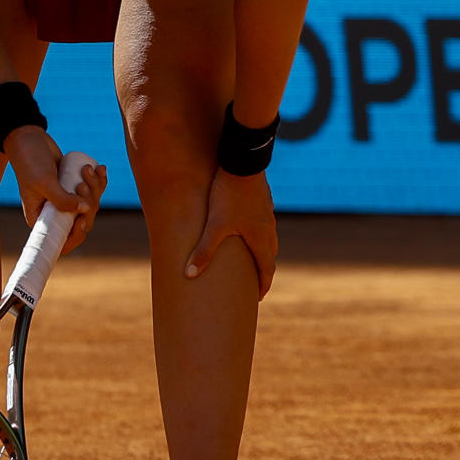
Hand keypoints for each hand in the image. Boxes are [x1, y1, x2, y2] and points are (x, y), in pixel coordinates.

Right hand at [3, 126, 107, 254]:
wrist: (29, 139)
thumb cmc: (30, 162)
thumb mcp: (44, 182)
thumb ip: (62, 199)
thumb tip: (85, 211)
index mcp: (42, 219)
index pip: (62, 241)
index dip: (75, 236)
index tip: (81, 221)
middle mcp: (55, 213)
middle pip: (82, 221)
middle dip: (89, 203)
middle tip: (82, 184)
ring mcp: (66, 200)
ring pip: (90, 204)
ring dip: (95, 188)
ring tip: (86, 169)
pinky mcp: (74, 186)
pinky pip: (93, 190)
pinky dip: (99, 180)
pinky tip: (100, 168)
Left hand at [184, 167, 278, 297]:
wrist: (243, 160)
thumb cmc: (229, 194)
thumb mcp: (215, 225)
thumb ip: (203, 251)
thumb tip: (189, 275)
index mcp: (260, 238)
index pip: (266, 269)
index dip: (262, 286)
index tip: (257, 298)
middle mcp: (268, 227)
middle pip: (269, 255)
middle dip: (262, 271)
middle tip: (254, 282)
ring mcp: (267, 212)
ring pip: (268, 238)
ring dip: (262, 251)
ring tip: (251, 257)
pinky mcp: (262, 199)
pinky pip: (264, 223)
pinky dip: (259, 233)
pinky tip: (248, 227)